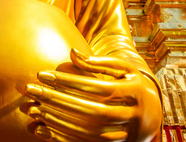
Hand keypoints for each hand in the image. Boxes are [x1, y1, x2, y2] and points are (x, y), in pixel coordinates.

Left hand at [25, 49, 161, 141]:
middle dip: (59, 101)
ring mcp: (126, 135)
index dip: (70, 81)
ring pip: (89, 132)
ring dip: (59, 122)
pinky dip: (63, 139)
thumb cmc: (132, 85)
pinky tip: (42, 128)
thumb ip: (99, 62)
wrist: (152, 116)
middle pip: (93, 111)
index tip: (42, 74)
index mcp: (137, 91)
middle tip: (32, 90)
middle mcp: (134, 116)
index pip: (99, 87)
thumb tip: (72, 53)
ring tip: (34, 109)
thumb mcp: (124, 70)